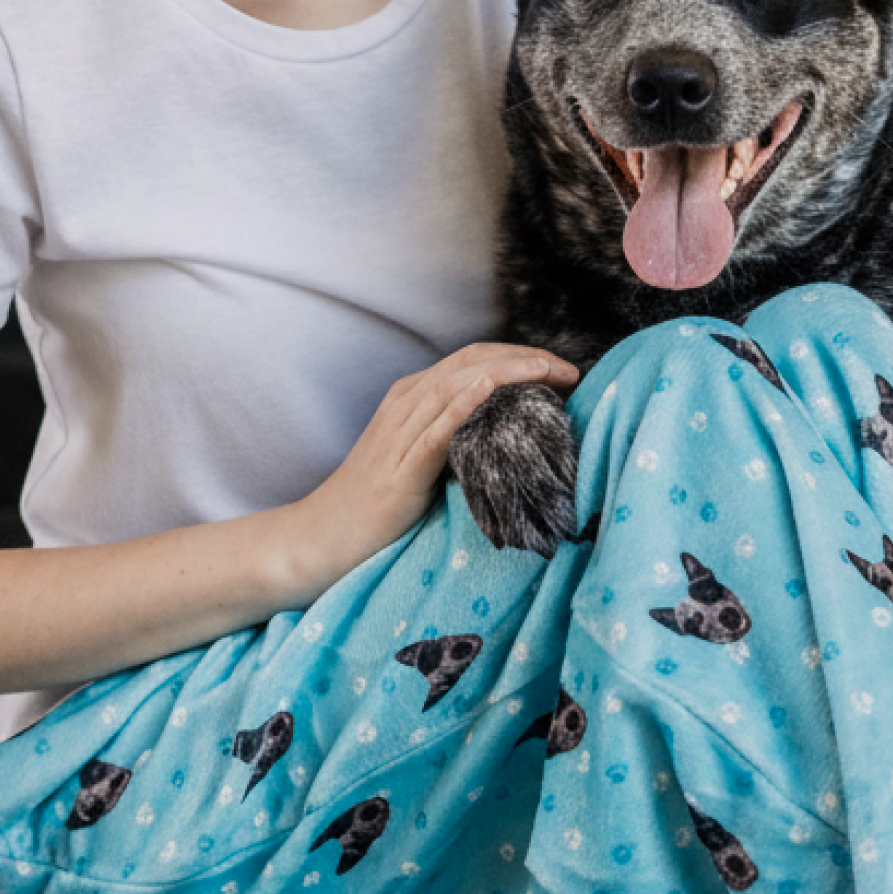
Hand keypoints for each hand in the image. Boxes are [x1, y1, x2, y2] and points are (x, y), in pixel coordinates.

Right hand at [287, 343, 580, 598]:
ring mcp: (398, 432)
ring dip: (508, 373)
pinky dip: (465, 404)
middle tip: (571, 371)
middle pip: (473, 361)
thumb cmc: (377, 504)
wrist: (321, 537)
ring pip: (458, 385)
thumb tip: (516, 436)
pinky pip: (435, 428)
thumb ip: (458, 437)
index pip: (476, 358)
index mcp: (414, 396)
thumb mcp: (423, 458)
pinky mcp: (398, 468)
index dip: (522, 356)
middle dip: (526, 359)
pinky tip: (491, 391)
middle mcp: (406, 403)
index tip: (564, 371)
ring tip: (548, 373)